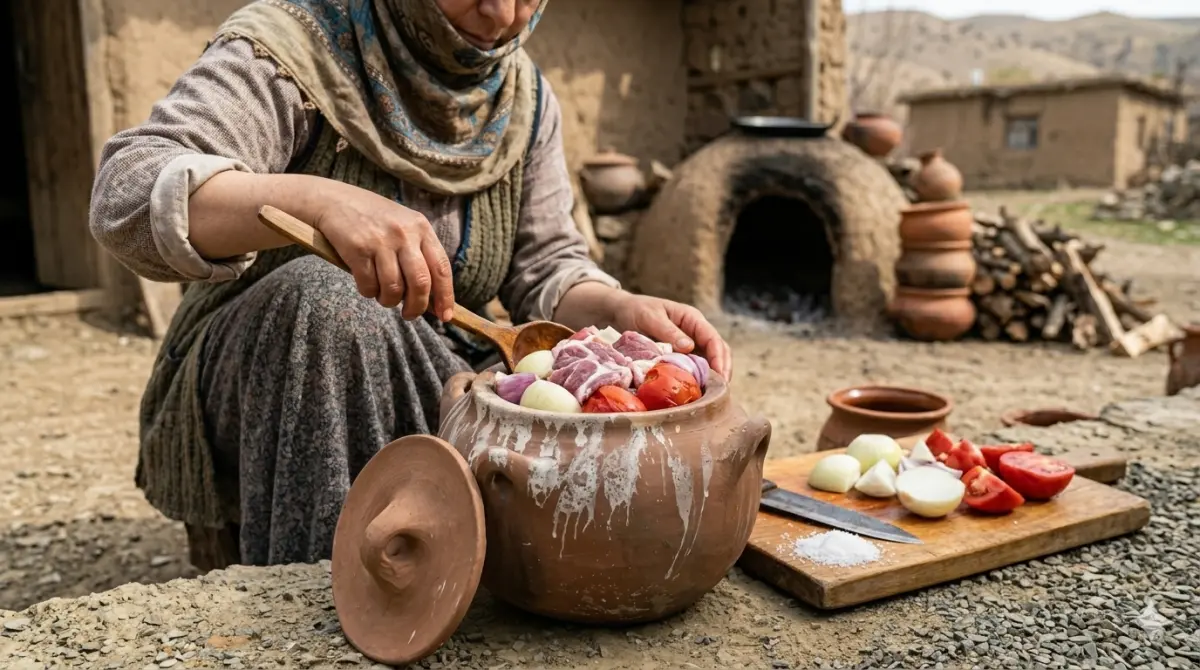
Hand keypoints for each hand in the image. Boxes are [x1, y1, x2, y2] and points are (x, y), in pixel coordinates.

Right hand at [312, 182, 454, 319]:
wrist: (335, 200)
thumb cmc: (374, 220)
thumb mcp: (404, 226)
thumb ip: (420, 255)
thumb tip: (434, 299)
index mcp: (421, 228)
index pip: (441, 268)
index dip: (445, 296)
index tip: (445, 316)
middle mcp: (404, 233)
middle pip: (420, 283)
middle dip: (416, 306)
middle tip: (409, 315)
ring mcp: (380, 241)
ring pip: (394, 289)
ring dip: (389, 301)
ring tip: (384, 296)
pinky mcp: (357, 249)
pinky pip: (369, 286)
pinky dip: (369, 293)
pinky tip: (367, 284)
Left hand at [608, 293, 732, 380]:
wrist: (623, 311)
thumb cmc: (637, 310)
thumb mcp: (650, 318)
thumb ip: (669, 332)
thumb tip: (689, 348)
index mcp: (692, 318)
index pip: (713, 338)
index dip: (719, 358)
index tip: (720, 376)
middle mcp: (695, 331)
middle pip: (719, 350)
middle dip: (723, 370)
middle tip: (720, 391)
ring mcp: (690, 342)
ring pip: (709, 360)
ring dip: (713, 376)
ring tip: (712, 395)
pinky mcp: (681, 354)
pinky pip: (695, 366)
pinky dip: (699, 377)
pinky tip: (697, 391)